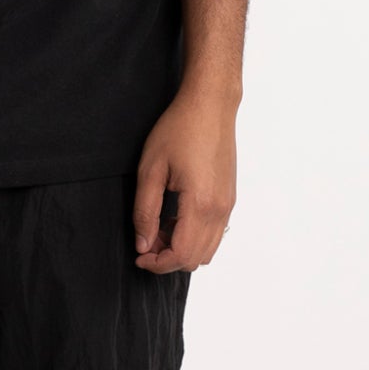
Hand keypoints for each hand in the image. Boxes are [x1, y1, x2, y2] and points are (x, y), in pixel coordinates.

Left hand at [132, 86, 237, 273]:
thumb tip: (143, 244)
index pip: (181, 255)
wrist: (210, 105)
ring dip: (182, 248)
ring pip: (208, 249)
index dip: (157, 263)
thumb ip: (145, 211)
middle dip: (168, 258)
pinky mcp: (229, 198)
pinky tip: (175, 217)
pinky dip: (194, 236)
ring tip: (159, 229)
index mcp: (199, 204)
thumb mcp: (150, 169)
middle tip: (146, 241)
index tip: (139, 256)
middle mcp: (219, 209)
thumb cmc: (180, 129)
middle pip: (196, 259)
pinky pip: (215, 232)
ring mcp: (228, 204)